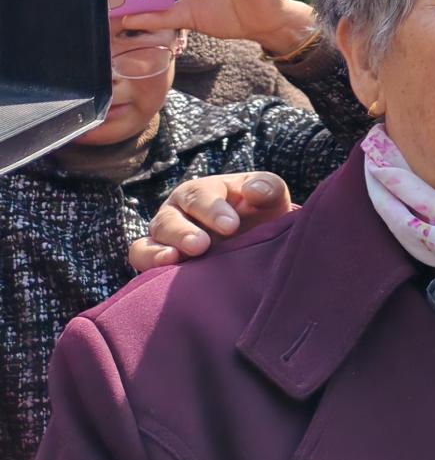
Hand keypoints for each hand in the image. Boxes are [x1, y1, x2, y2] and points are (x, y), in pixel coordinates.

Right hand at [128, 171, 294, 271]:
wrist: (257, 239)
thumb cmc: (259, 212)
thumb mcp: (269, 197)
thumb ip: (266, 188)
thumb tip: (254, 191)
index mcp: (202, 192)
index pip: (201, 196)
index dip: (213, 210)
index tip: (231, 226)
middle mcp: (177, 211)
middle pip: (170, 219)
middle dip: (184, 233)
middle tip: (201, 245)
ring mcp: (164, 236)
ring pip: (149, 241)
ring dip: (159, 251)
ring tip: (174, 258)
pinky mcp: (157, 258)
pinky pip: (141, 258)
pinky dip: (148, 263)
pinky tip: (162, 272)